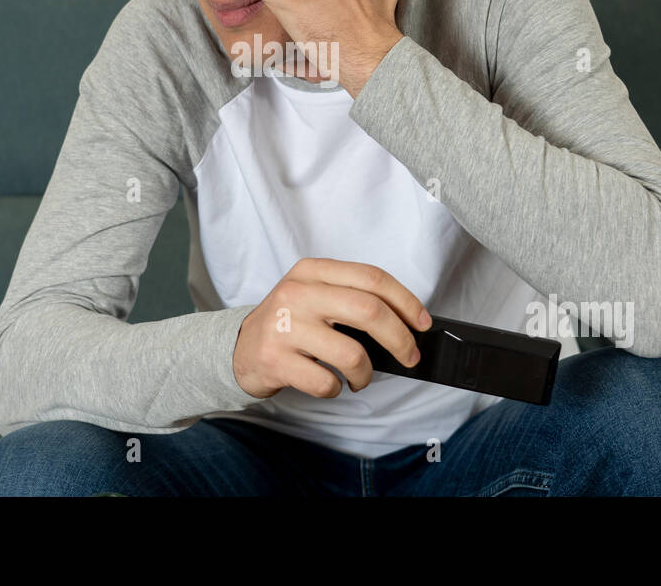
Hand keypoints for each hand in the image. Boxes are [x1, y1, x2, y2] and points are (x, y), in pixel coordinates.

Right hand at [231, 257, 433, 398]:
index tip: (422, 323)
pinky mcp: (275, 360)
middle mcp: (297, 293)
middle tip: (410, 356)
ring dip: (366, 374)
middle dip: (400, 338)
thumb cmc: (288, 323)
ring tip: (360, 378)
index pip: (371, 277)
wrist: (238, 349)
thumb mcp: (313, 294)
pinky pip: (326, 382)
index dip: (405, 301)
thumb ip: (351, 297)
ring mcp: (284, 327)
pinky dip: (337, 389)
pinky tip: (329, 383)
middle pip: (369, 310)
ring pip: (352, 353)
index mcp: (312, 271)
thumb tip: (407, 321)